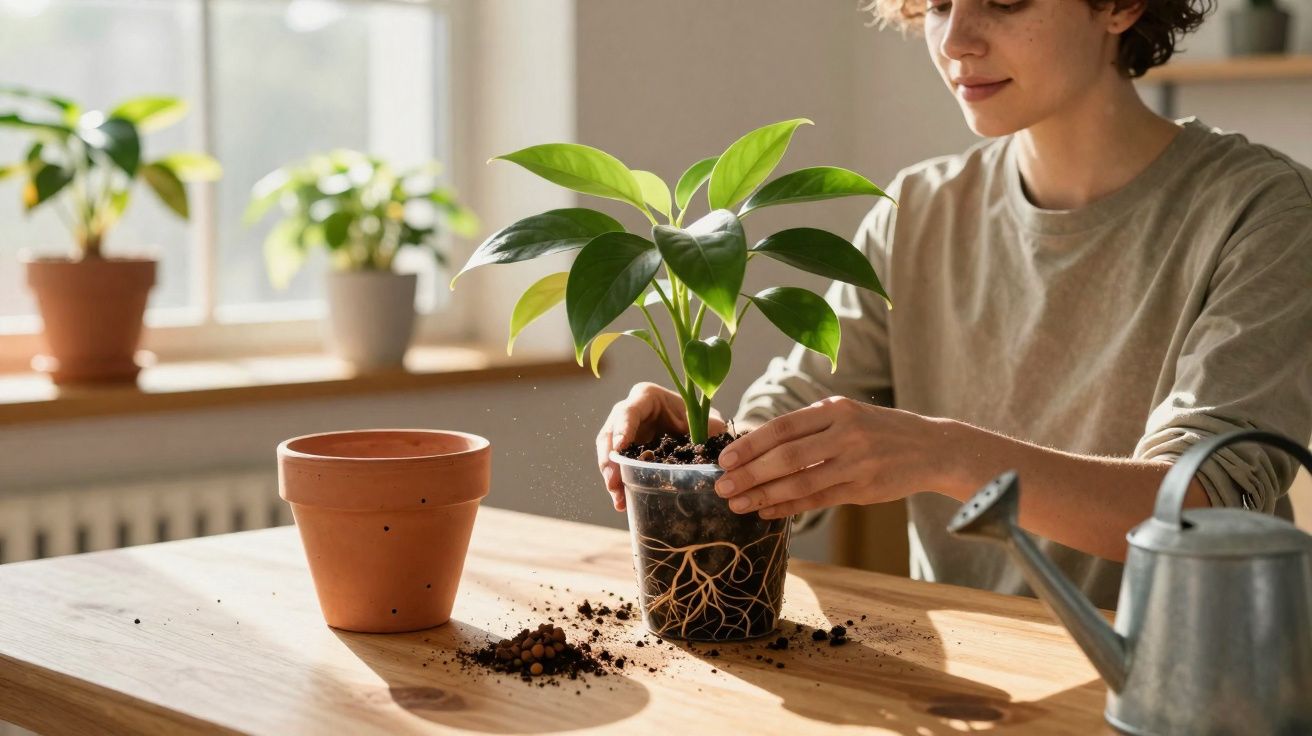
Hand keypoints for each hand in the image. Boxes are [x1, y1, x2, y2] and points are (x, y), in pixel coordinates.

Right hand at [596, 382, 726, 510]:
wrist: (701, 431)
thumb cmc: (704, 421)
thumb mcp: (710, 423)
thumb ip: (711, 432)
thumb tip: (712, 454)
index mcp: (647, 397)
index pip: (629, 411)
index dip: (622, 428)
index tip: (620, 447)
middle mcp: (630, 413)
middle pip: (610, 433)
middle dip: (610, 459)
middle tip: (613, 481)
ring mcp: (625, 433)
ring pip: (608, 452)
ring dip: (611, 476)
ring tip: (618, 499)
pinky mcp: (626, 452)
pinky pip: (616, 466)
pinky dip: (618, 484)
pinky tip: (622, 502)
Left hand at [712, 397, 952, 518]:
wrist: (932, 447)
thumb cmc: (879, 429)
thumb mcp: (848, 414)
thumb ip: (810, 427)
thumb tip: (758, 445)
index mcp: (836, 409)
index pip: (783, 427)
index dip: (751, 444)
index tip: (725, 458)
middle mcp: (845, 433)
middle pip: (787, 456)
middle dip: (750, 473)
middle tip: (722, 486)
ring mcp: (856, 463)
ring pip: (800, 483)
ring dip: (764, 495)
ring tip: (738, 504)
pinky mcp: (863, 489)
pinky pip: (818, 501)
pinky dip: (789, 507)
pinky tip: (767, 511)